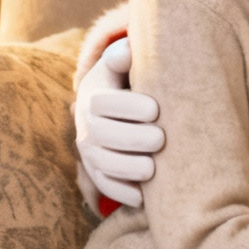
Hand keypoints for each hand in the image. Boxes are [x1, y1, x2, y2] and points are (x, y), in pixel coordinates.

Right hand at [73, 37, 164, 208]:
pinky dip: (122, 193)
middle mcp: (87, 126)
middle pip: (102, 136)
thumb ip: (125, 57)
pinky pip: (105, 186)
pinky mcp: (98, 172)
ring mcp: (91, 152)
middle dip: (132, 139)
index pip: (102, 103)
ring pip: (102, 164)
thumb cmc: (130, 81)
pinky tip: (143, 197)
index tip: (155, 109)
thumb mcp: (125, 66)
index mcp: (94, 96)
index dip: (127, 107)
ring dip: (127, 169)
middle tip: (161, 140)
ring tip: (154, 170)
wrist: (118, 108)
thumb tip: (126, 51)